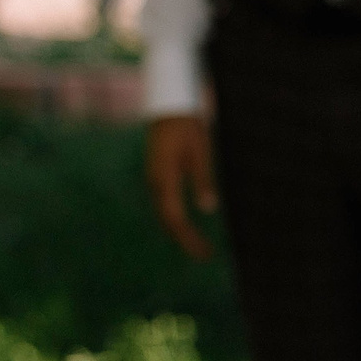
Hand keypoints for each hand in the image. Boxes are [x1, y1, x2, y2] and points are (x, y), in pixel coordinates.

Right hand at [145, 113, 217, 260]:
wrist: (169, 106)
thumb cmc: (188, 128)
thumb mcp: (201, 153)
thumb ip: (202, 180)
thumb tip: (207, 209)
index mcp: (165, 179)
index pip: (175, 218)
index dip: (189, 238)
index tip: (203, 252)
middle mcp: (156, 182)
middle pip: (167, 220)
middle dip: (184, 239)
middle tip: (203, 254)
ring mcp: (154, 178)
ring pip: (163, 213)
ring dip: (178, 230)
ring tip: (195, 244)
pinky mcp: (156, 174)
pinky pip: (163, 203)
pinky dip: (173, 217)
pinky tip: (184, 222)